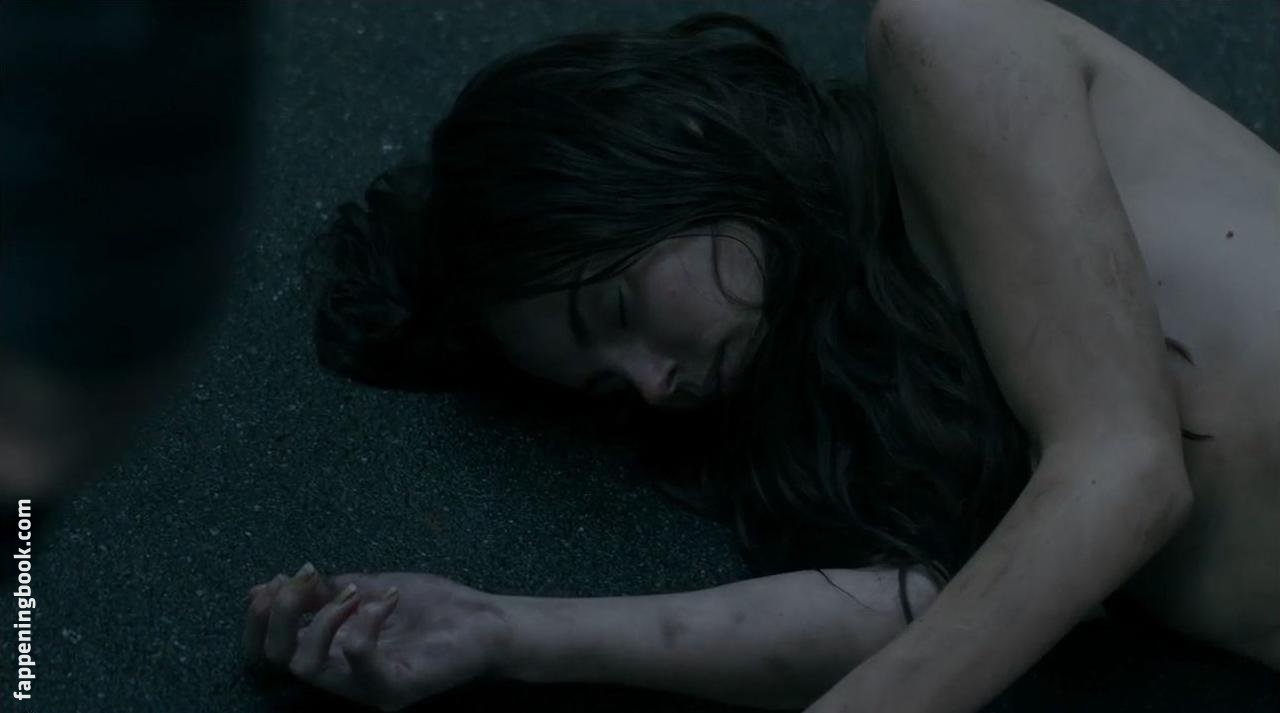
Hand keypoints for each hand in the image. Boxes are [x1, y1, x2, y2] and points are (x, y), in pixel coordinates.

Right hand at [243, 564, 510, 710]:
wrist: (485, 621)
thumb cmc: (430, 607)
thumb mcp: (366, 588)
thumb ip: (322, 591)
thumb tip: (266, 584)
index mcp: (328, 654)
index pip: (266, 652)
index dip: (258, 618)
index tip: (277, 579)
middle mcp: (339, 677)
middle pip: (274, 658)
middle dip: (278, 612)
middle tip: (305, 579)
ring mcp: (364, 689)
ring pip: (305, 665)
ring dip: (322, 616)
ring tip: (355, 590)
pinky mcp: (393, 690)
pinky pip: (358, 657)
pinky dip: (366, 620)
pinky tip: (388, 598)